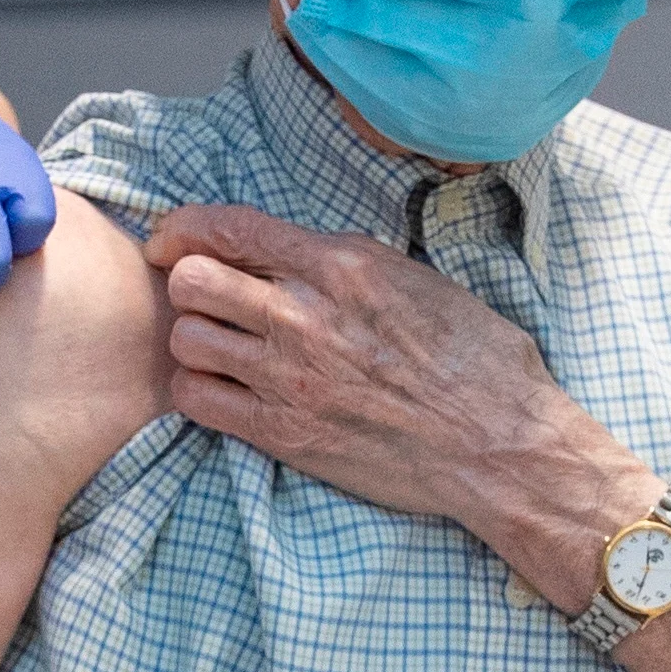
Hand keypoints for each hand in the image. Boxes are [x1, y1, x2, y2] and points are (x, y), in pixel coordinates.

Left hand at [146, 203, 641, 558]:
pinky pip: (196, 400)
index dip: (183, 228)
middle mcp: (304, 314)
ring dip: (194, 342)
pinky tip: (225, 392)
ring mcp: (288, 376)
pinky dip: (199, 392)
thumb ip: (345, 263)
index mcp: (341, 264)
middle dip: (188, 286)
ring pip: (185, 339)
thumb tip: (294, 253)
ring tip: (221, 351)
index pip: (228, 227)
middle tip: (207, 303)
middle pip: (189, 281)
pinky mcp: (282, 432)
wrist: (498, 445)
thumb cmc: (476, 360)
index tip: (172, 241)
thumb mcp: (415, 279)